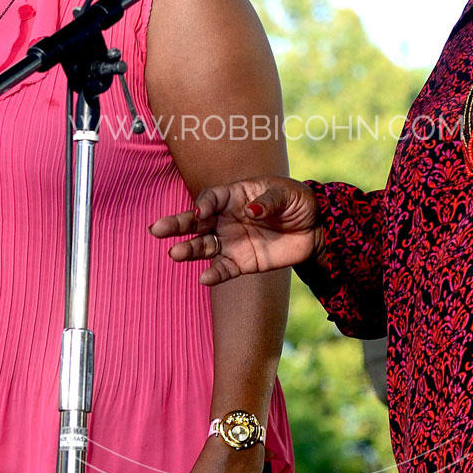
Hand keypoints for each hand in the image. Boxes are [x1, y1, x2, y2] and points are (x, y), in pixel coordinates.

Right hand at [150, 176, 322, 284]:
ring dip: (189, 250)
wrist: (316, 228)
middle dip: (177, 225)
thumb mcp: (287, 194)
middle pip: (196, 222)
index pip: (211, 198)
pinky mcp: (241, 262)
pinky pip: (223, 269)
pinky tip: (205, 278)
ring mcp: (232, 241)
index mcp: (234, 196)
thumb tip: (251, 211)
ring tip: (175, 254)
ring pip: (203, 246)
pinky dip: (214, 274)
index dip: (203, 205)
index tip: (200, 214)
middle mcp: (227, 218)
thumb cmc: (298, 202)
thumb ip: (268, 201)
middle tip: (157, 230)